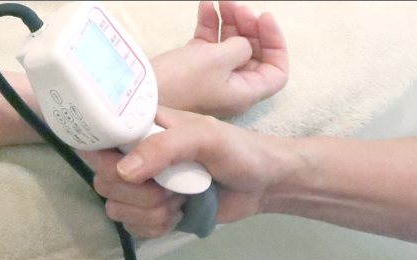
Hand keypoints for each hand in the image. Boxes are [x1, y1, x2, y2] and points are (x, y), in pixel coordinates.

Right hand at [79, 107, 299, 237]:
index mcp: (142, 126)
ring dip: (149, 212)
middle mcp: (136, 154)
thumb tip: (124, 172)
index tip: (127, 172)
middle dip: (136, 193)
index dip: (104, 159)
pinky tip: (177, 216)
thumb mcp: (205, 137)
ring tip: (179, 201)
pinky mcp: (151, 211)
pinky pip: (132, 226)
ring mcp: (143, 185)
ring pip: (115, 208)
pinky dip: (155, 226)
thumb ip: (164, 147)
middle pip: (104, 181)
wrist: (264, 183)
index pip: (98, 139)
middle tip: (169, 188)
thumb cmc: (239, 150)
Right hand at [152, 1, 288, 118]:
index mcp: (245, 92)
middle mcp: (232, 86)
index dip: (276, 44)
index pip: (276, 71)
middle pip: (253, 53)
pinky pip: (209, 43)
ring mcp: (212, 76)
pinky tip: (206, 5)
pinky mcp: (193, 67)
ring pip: (231, 45)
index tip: (264, 19)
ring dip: (230, 21)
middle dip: (250, 27)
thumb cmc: (181, 82)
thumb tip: (243, 42)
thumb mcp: (218, 60)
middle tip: (241, 8)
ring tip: (224, 1)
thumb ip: (240, 47)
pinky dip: (211, 24)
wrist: (139, 94)